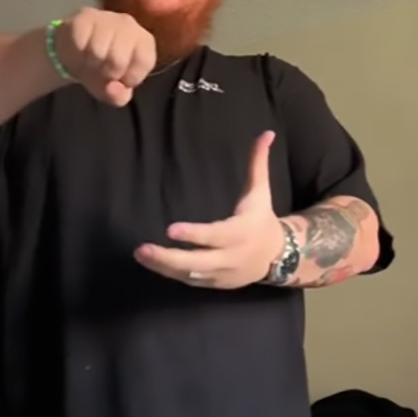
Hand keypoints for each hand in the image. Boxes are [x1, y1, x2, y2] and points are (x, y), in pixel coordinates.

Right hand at [58, 8, 156, 105]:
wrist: (75, 52)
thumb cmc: (103, 70)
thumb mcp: (114, 91)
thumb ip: (118, 96)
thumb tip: (111, 88)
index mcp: (144, 41)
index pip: (143, 62)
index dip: (129, 77)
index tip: (119, 78)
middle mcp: (128, 24)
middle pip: (118, 60)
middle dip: (105, 74)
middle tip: (99, 72)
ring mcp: (106, 17)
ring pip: (97, 51)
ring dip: (88, 66)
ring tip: (88, 63)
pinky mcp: (84, 16)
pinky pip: (79, 43)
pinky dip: (75, 56)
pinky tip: (78, 53)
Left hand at [135, 131, 284, 288]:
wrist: (277, 256)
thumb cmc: (261, 219)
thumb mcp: (260, 192)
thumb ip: (257, 164)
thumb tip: (266, 133)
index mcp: (240, 232)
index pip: (214, 235)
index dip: (194, 234)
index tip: (171, 230)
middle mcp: (230, 256)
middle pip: (197, 261)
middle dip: (169, 257)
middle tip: (142, 248)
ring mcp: (222, 273)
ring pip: (190, 274)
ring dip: (163, 266)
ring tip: (140, 254)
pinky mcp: (215, 283)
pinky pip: (191, 281)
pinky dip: (172, 274)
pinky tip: (152, 263)